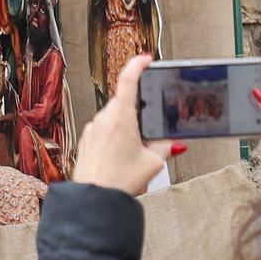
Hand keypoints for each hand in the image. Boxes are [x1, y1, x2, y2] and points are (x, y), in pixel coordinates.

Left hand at [72, 55, 184, 195]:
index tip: (145, 60)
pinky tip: (120, 155)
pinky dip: (113, 135)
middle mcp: (104, 118)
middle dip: (138, 111)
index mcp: (121, 117)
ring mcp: (93, 129)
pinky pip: (103, 129)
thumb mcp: (153, 163)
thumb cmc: (119, 181)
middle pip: (124, 102)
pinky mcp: (86, 140)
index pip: (128, 80)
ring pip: (113, 116)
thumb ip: (165, 147)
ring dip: (125, 125)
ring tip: (134, 150)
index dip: (137, 66)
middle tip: (148, 130)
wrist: (94, 199)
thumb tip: (174, 143)